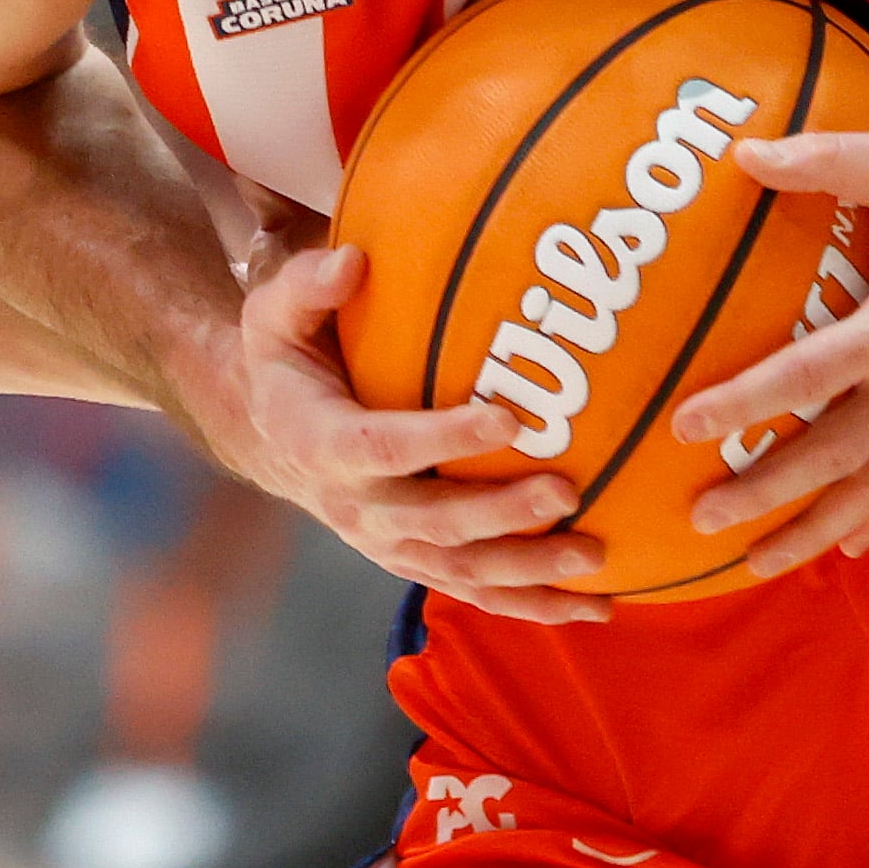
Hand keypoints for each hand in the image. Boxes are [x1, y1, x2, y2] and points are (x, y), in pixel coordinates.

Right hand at [208, 248, 606, 623]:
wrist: (275, 439)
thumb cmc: (290, 362)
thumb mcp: (274, 315)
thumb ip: (307, 285)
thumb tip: (353, 261)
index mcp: (323, 443)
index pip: (383, 447)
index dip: (442, 438)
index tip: (505, 416)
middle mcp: (356, 507)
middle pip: (432, 522)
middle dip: (500, 512)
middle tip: (565, 490)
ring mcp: (388, 545)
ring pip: (460, 570)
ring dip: (528, 570)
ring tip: (594, 556)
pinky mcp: (417, 562)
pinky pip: (476, 592)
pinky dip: (533, 605)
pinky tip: (594, 606)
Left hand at [664, 113, 868, 581]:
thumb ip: (818, 160)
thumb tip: (743, 151)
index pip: (808, 377)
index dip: (744, 406)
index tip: (686, 429)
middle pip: (837, 455)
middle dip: (766, 492)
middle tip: (701, 516)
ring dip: (816, 529)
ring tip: (756, 561)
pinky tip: (845, 545)